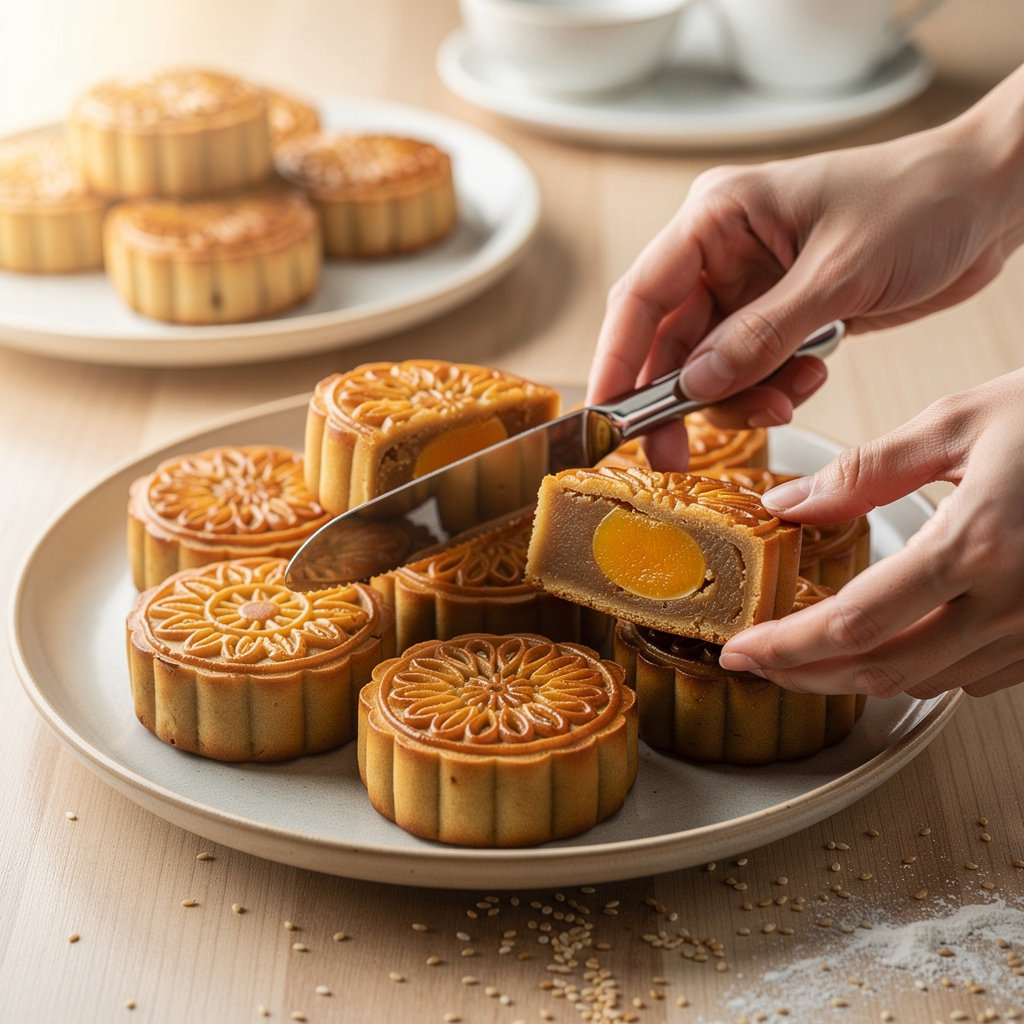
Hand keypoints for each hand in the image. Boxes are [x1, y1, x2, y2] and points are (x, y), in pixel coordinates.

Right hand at [587, 67, 1023, 469]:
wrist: (989, 197)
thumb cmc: (920, 201)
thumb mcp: (839, 273)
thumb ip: (763, 334)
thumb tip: (695, 385)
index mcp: (719, 217)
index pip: (642, 295)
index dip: (616, 360)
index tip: (606, 417)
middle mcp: (724, 251)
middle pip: (669, 342)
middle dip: (681, 399)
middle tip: (679, 456)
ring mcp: (752, 286)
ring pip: (711, 365)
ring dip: (740, 397)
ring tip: (786, 398)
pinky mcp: (782, 314)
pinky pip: (753, 368)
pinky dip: (774, 387)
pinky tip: (811, 375)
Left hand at [718, 370, 1023, 699]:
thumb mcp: (960, 421)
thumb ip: (866, 470)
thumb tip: (789, 501)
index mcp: (978, 544)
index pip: (855, 622)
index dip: (787, 648)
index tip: (740, 651)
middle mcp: (1011, 601)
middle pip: (883, 669)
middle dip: (807, 675)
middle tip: (758, 664)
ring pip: (927, 682)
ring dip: (856, 678)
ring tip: (805, 656)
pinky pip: (976, 676)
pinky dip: (917, 670)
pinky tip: (888, 645)